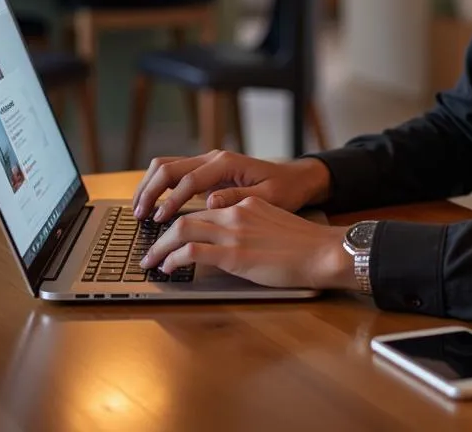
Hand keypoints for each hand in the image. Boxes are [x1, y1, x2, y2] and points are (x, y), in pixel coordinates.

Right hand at [132, 150, 330, 222]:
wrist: (296, 179)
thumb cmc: (285, 189)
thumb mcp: (268, 197)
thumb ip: (238, 199)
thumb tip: (210, 202)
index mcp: (225, 163)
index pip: (188, 181)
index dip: (170, 201)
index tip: (159, 221)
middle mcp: (213, 158)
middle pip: (168, 167)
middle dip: (150, 190)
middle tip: (138, 215)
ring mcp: (208, 163)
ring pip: (167, 167)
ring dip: (150, 186)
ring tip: (140, 211)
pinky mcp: (207, 171)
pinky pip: (176, 174)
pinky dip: (160, 187)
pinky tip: (154, 206)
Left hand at [140, 196, 356, 289]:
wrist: (322, 251)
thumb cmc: (303, 244)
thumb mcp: (272, 223)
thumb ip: (248, 225)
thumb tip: (228, 241)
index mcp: (244, 203)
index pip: (202, 209)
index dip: (179, 223)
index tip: (167, 237)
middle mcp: (235, 212)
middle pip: (185, 217)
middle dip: (160, 235)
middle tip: (149, 251)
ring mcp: (234, 232)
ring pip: (182, 230)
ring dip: (160, 248)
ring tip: (150, 262)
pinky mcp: (234, 254)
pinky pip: (193, 251)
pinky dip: (174, 259)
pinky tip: (169, 268)